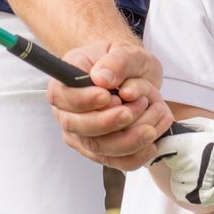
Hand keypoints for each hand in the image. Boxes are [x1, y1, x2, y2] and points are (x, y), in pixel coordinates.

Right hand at [47, 40, 170, 166]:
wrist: (135, 78)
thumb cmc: (125, 63)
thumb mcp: (126, 51)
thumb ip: (117, 61)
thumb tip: (102, 78)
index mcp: (65, 82)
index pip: (61, 96)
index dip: (83, 100)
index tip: (108, 96)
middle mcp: (68, 112)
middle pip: (76, 127)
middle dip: (107, 122)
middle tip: (132, 109)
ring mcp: (82, 134)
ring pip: (97, 147)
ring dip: (127, 139)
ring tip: (150, 124)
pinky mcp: (101, 151)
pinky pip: (115, 161)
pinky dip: (136, 155)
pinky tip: (152, 143)